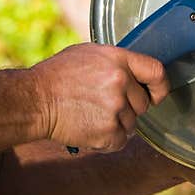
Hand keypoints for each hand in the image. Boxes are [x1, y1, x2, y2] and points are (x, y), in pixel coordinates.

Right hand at [32, 43, 168, 151]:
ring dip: (116, 124)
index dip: (159, 87)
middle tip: (102, 104)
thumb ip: (116, 62)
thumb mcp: (89, 54)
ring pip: (132, 124)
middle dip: (128, 107)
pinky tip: (89, 128)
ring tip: (90, 114)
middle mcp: (120, 82)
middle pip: (143, 104)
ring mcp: (115, 108)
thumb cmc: (57, 76)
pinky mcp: (108, 132)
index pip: (157, 72)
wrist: (35, 100)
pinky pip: (121, 140)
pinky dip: (108, 139)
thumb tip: (137, 74)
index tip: (156, 94)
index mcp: (118, 59)